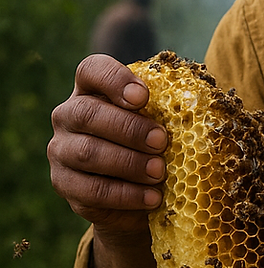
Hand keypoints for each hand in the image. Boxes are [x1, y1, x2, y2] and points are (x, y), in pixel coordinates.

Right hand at [48, 55, 166, 241]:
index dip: (115, 79)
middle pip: (87, 113)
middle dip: (129, 128)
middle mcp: (68, 115)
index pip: (92, 70)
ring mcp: (61, 150)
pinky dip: (126, 195)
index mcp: (91, 89)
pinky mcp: (65, 184)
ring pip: (88, 153)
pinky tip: (152, 197)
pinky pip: (92, 190)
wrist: (134, 196)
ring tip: (160, 172)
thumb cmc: (152, 148)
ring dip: (129, 163)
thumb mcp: (160, 124)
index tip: (144, 96)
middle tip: (161, 142)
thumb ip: (169, 112)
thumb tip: (199, 110)